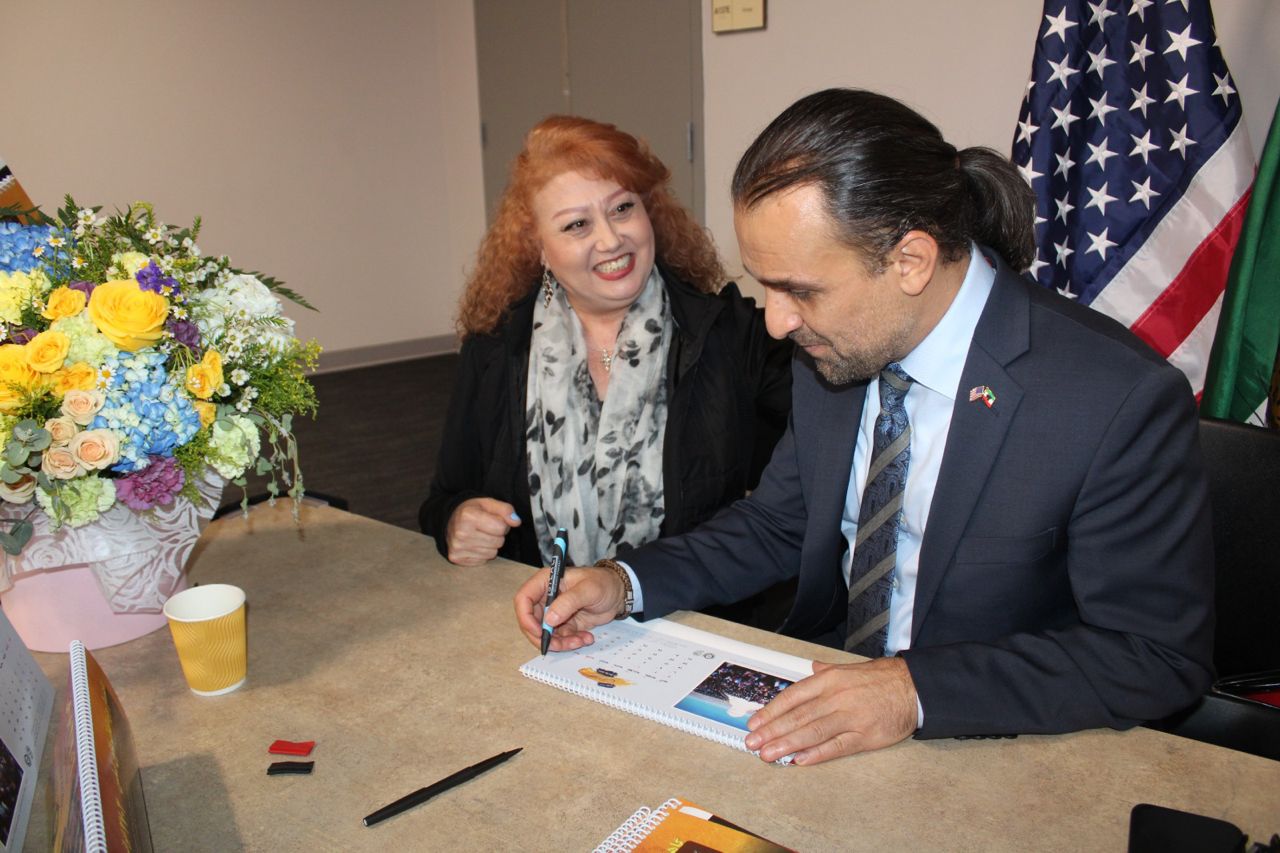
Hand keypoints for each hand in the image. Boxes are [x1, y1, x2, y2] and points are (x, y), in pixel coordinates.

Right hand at [445, 498, 520, 564]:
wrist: (450, 520)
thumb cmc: (471, 511)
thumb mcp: (488, 503)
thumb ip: (505, 510)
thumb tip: (516, 521)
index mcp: (468, 516)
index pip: (501, 527)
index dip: (502, 524)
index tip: (493, 520)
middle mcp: (461, 533)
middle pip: (498, 542)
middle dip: (497, 535)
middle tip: (486, 528)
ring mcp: (457, 547)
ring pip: (492, 553)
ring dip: (490, 545)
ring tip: (480, 536)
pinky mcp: (456, 558)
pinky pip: (483, 561)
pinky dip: (482, 554)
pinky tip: (474, 544)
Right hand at [513, 566, 624, 650]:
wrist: (619, 593)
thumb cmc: (603, 582)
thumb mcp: (588, 589)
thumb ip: (568, 602)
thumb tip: (549, 620)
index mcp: (545, 582)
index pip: (523, 599)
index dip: (525, 617)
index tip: (538, 632)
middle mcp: (546, 598)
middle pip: (531, 622)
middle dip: (543, 636)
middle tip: (559, 644)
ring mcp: (554, 613)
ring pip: (545, 634)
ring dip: (559, 643)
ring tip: (580, 640)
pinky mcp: (564, 624)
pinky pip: (560, 639)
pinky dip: (570, 643)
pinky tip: (586, 638)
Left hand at [744, 657, 917, 764]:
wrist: (913, 687)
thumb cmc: (881, 678)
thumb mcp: (849, 668)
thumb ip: (826, 672)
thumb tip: (810, 667)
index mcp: (829, 680)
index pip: (792, 697)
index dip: (771, 711)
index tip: (755, 722)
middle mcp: (835, 697)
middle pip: (797, 717)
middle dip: (772, 731)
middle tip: (753, 742)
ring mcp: (849, 717)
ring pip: (812, 733)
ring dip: (787, 745)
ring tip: (768, 754)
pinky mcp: (864, 736)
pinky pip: (836, 747)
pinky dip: (817, 754)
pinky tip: (800, 760)